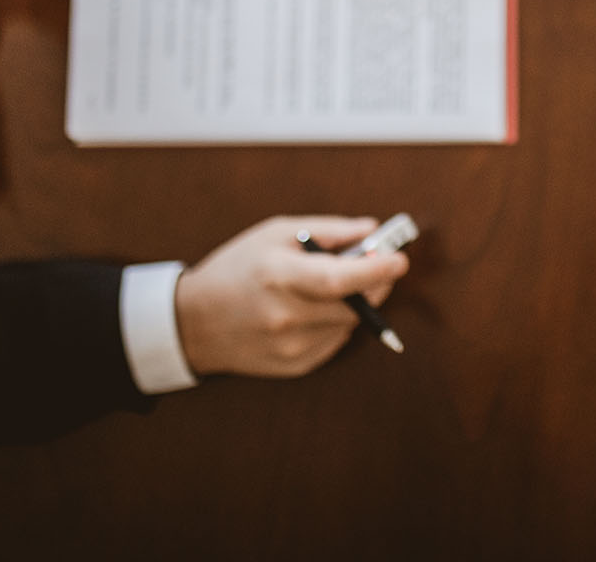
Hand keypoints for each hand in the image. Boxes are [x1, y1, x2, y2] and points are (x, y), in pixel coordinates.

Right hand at [174, 215, 408, 377]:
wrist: (195, 322)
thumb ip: (328, 231)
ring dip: (356, 302)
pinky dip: (337, 322)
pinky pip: (336, 341)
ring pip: (350, 323)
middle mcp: (284, 316)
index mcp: (277, 276)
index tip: (399, 260)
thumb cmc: (239, 268)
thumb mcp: (275, 234)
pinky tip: (314, 309)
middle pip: (353, 304)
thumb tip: (372, 230)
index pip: (337, 279)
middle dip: (375, 283)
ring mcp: (289, 346)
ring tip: (332, 284)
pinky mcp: (295, 366)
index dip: (374, 271)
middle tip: (378, 264)